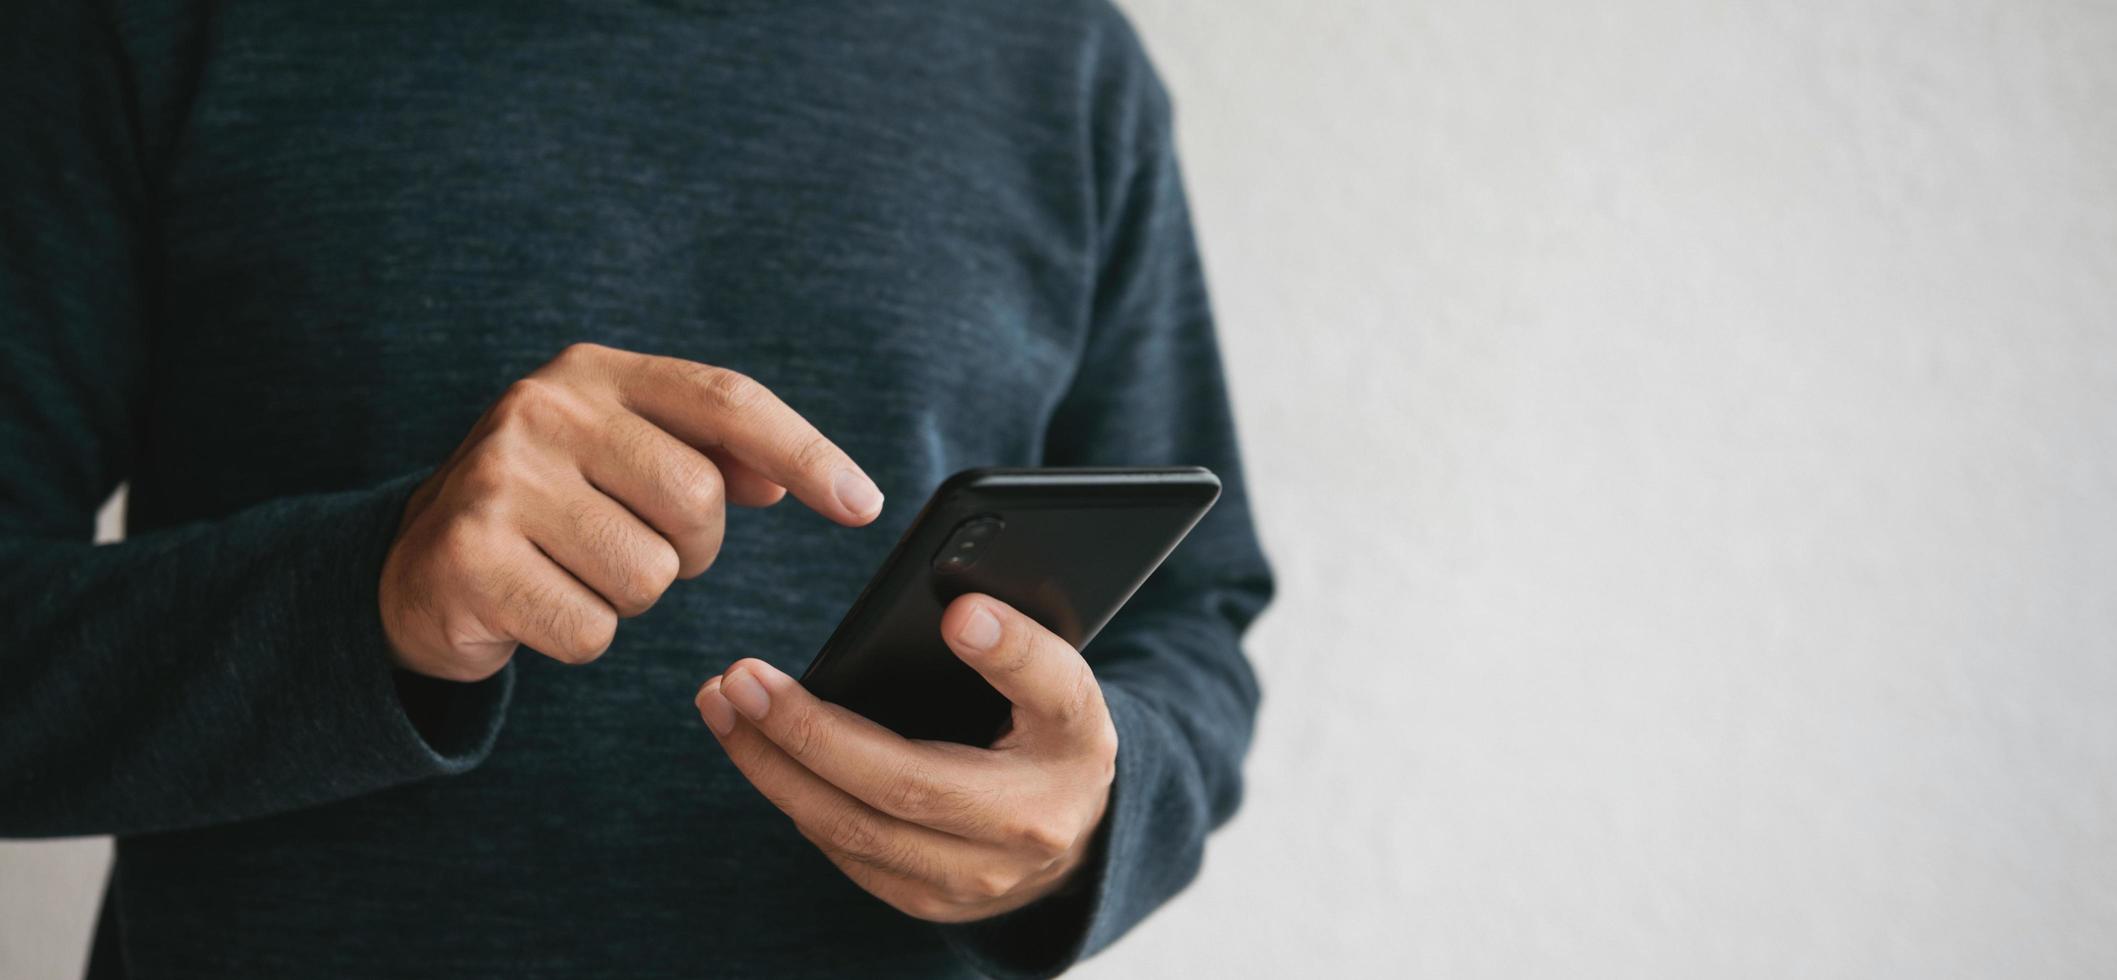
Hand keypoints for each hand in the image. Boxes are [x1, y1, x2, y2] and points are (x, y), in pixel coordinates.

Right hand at [381, 343, 883, 681]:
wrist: (411, 568)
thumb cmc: (547, 509)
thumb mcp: (620, 457)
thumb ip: (707, 452)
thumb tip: (783, 476)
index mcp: (593, 373)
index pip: (726, 400)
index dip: (805, 453)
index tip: (864, 506)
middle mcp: (543, 409)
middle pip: (698, 500)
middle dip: (690, 548)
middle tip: (634, 544)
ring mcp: (499, 481)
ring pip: (650, 573)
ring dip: (631, 596)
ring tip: (576, 571)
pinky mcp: (470, 558)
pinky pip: (593, 630)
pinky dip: (581, 635)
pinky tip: (537, 605)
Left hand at [694, 594, 1118, 922]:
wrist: (1071, 841)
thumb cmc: (1052, 743)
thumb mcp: (1061, 688)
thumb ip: (1024, 649)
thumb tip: (962, 613)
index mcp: (1068, 755)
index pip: (1046, 695)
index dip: (1006, 654)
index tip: (960, 613)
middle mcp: (1021, 831)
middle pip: (900, 787)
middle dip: (807, 732)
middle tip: (741, 679)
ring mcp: (967, 881)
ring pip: (851, 830)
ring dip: (773, 768)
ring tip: (724, 707)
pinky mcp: (923, 902)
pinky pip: (843, 850)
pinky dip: (794, 798)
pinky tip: (759, 752)